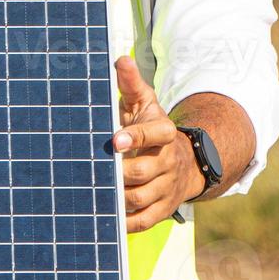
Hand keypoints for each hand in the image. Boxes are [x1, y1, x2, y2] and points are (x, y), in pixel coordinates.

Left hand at [111, 56, 204, 232]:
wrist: (182, 160)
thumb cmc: (150, 126)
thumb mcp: (143, 102)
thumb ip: (131, 83)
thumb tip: (120, 59)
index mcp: (164, 132)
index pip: (157, 133)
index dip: (137, 137)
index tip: (115, 140)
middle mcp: (168, 161)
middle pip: (145, 171)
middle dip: (121, 172)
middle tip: (96, 170)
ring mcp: (166, 187)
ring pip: (142, 198)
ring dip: (118, 196)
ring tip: (96, 189)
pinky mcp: (163, 209)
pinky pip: (144, 220)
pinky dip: (125, 221)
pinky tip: (106, 214)